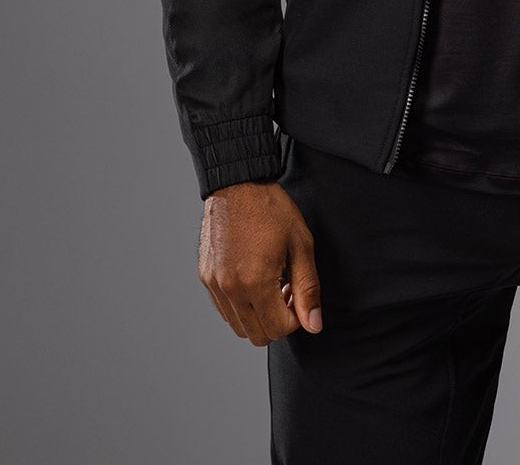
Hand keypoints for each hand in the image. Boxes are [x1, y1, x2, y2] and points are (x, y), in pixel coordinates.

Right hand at [198, 178, 323, 345]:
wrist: (238, 184)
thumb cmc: (272, 210)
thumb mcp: (301, 245)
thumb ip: (308, 288)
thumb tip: (313, 324)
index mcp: (255, 282)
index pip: (278, 330)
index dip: (296, 318)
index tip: (297, 294)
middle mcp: (230, 289)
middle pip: (257, 335)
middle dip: (277, 321)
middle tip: (285, 290)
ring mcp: (214, 285)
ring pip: (238, 326)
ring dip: (258, 315)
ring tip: (269, 283)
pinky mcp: (206, 277)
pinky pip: (224, 309)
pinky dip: (240, 305)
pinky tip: (252, 279)